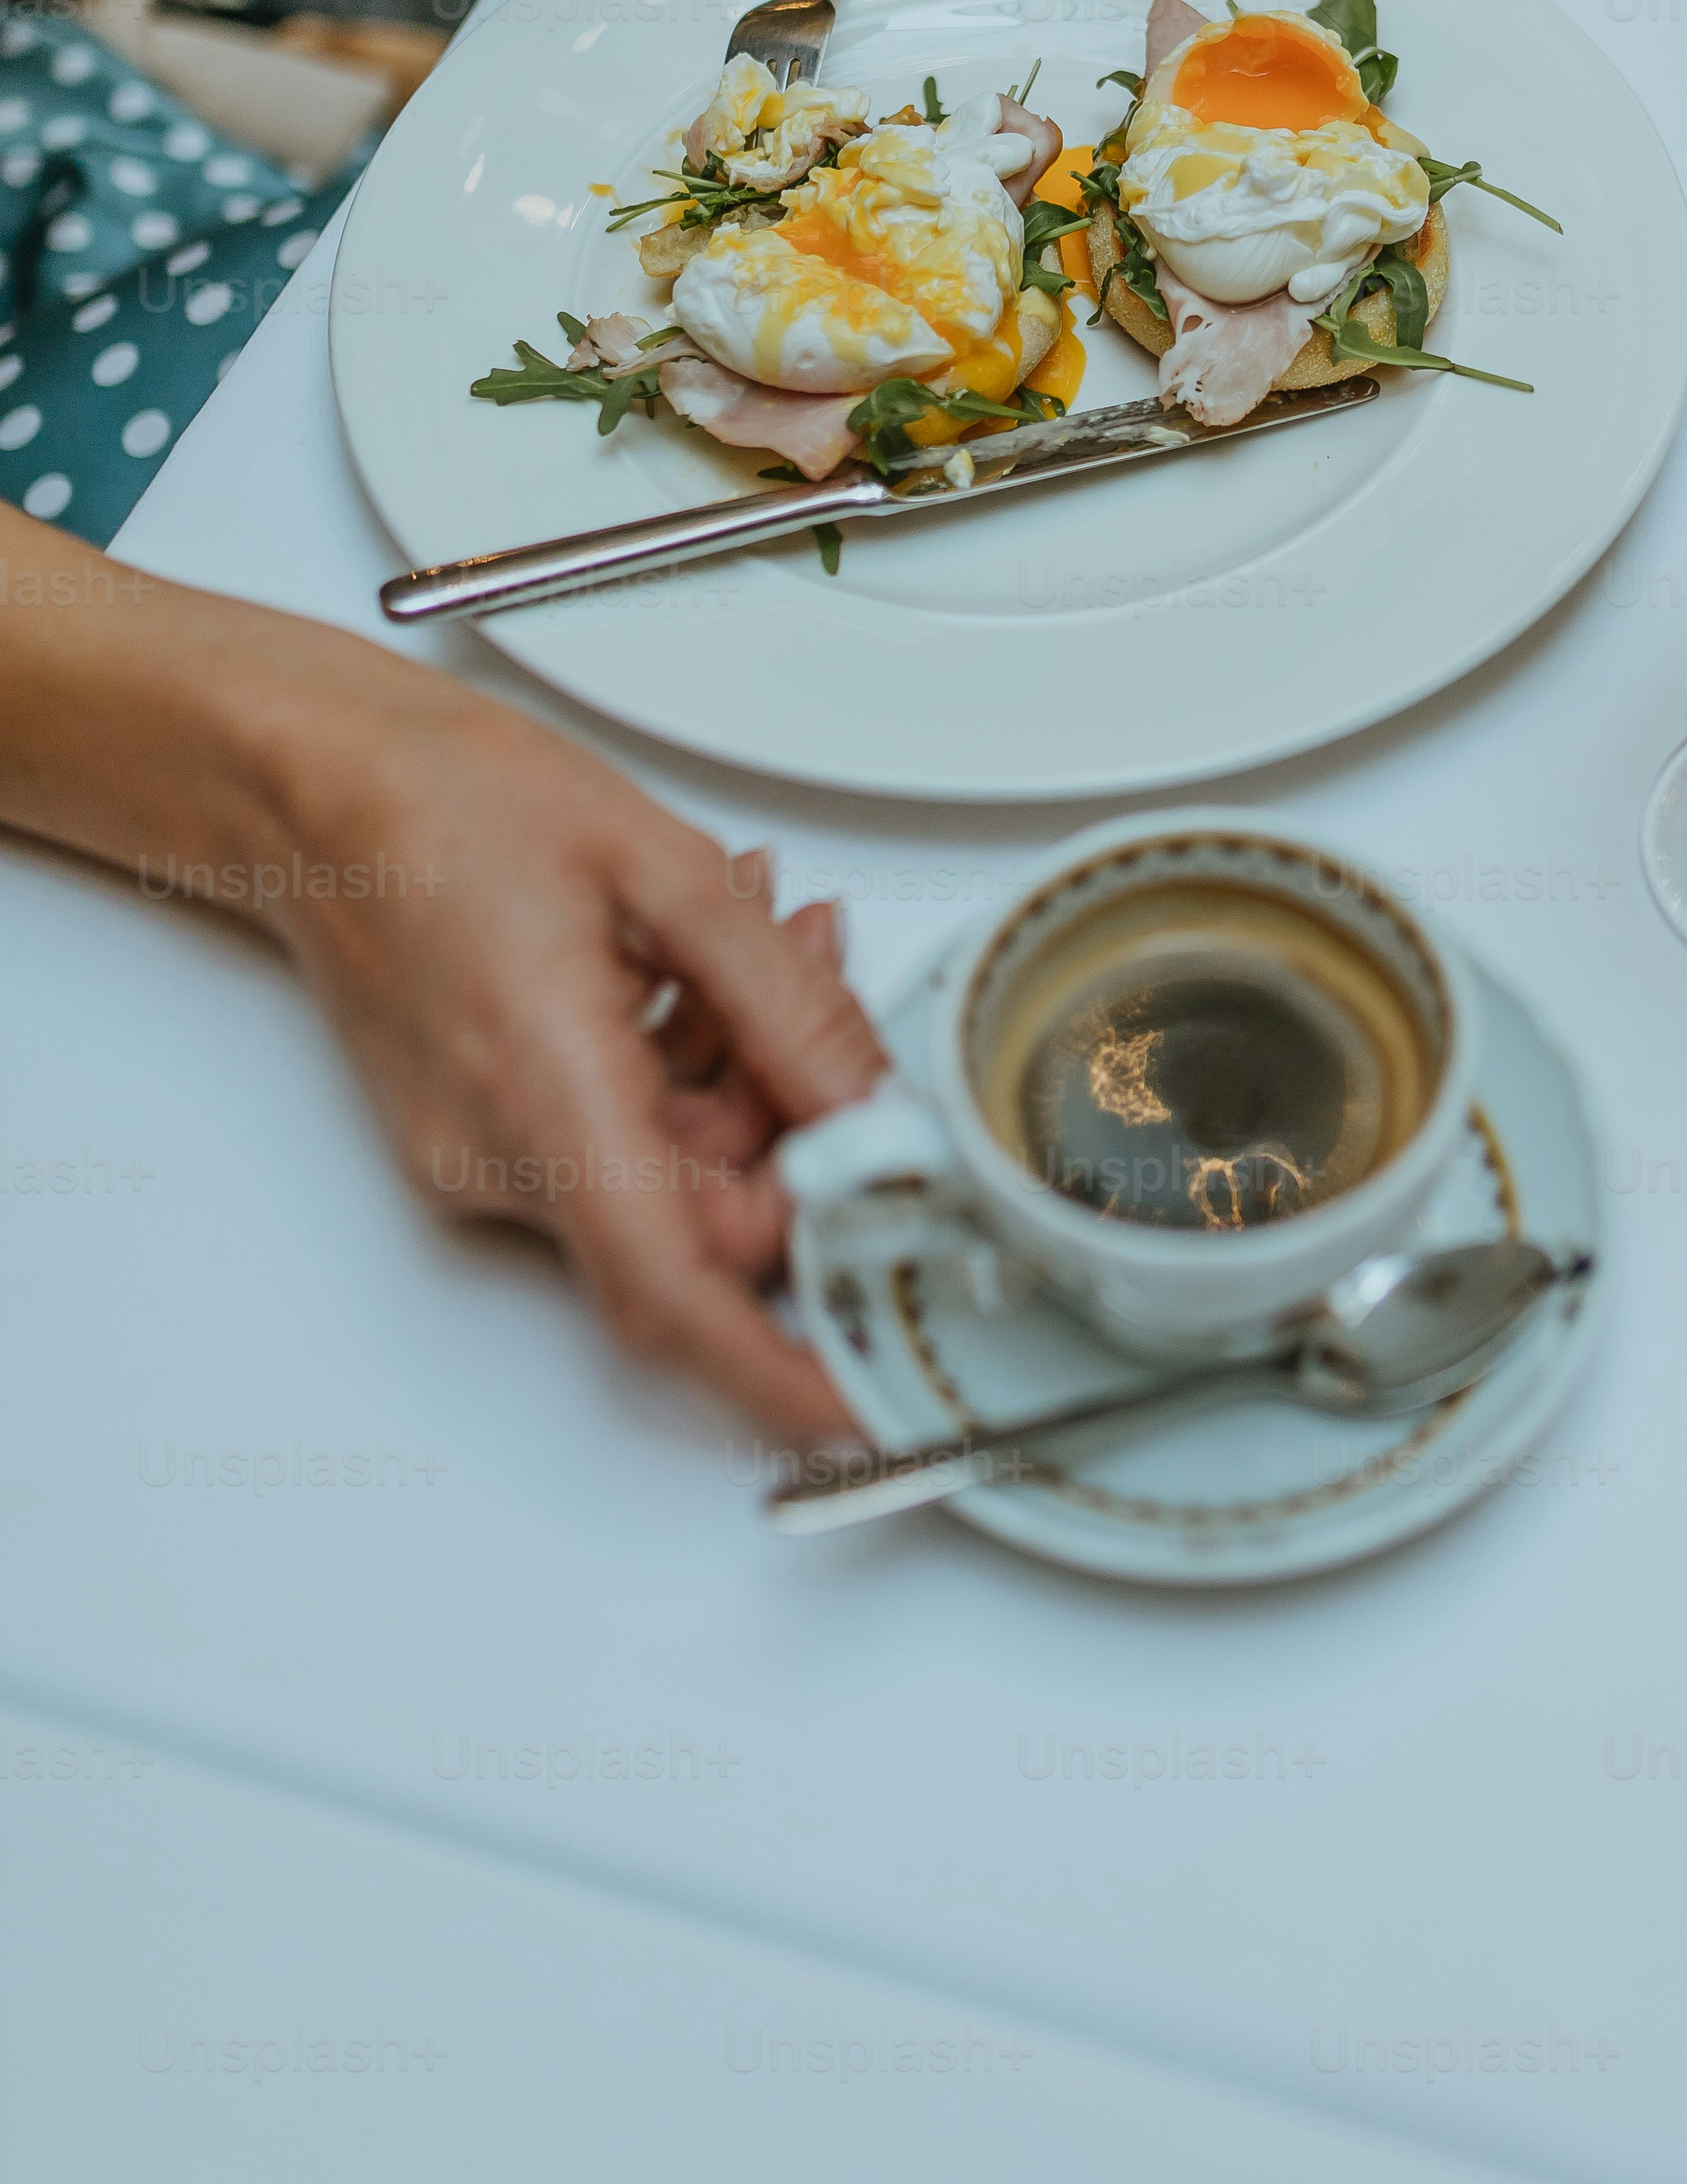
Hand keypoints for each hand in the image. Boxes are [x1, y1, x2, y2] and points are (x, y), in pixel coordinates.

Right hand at [264, 665, 885, 1442]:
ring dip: (746, 1076)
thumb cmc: (448, 801)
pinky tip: (697, 967)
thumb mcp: (664, 871)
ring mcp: (482, 1155)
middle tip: (826, 993)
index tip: (864, 1397)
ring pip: (672, 1174)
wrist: (312, 786)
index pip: (677, 1295)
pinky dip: (684, 1071)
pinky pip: (620, 1141)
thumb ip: (787, 1003)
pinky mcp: (482, 1135)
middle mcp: (498, 1156)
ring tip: (765, 936)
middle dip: (796, 1124)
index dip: (781, 1370)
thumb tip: (876, 1109)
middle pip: (704, 1222)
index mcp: (544, 1095)